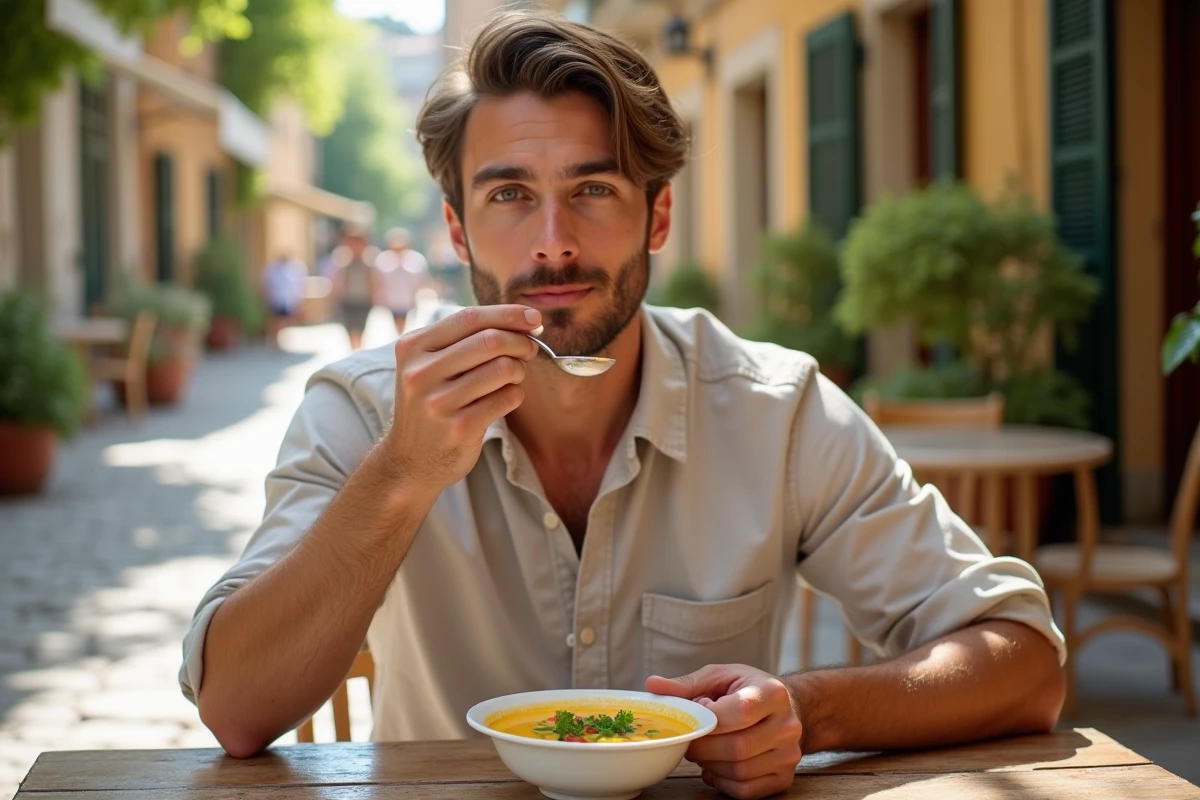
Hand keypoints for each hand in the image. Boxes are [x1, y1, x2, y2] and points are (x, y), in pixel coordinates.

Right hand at [383, 304, 541, 491]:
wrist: (408, 460)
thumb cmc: (430, 403)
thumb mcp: (428, 365)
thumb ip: (463, 340)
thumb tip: (524, 322)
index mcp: (412, 347)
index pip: (469, 318)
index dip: (508, 314)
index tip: (534, 317)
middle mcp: (420, 373)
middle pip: (490, 340)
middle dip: (520, 342)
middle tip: (530, 349)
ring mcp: (438, 402)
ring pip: (503, 369)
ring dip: (519, 370)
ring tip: (513, 376)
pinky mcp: (460, 428)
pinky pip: (507, 398)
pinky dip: (515, 394)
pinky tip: (504, 398)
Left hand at [646, 665, 802, 799]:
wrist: (784, 706)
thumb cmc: (745, 688)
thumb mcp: (719, 677)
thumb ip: (686, 684)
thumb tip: (652, 685)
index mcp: (772, 692)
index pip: (738, 713)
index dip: (708, 720)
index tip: (695, 717)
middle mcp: (786, 725)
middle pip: (737, 748)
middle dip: (703, 748)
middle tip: (690, 741)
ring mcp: (788, 755)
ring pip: (739, 772)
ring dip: (710, 765)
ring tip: (704, 751)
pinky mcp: (784, 777)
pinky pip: (746, 791)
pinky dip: (723, 783)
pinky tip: (716, 768)